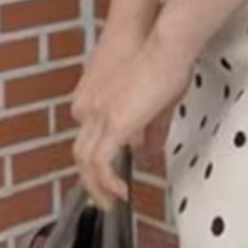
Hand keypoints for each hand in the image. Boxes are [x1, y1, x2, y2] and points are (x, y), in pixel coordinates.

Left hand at [71, 28, 196, 210]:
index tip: (110, 176)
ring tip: (109, 202)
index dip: (98, 160)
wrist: (166, 45)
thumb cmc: (164, 62)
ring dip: (95, 186)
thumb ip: (150, 130)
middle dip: (90, 179)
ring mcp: (100, 114)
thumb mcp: (157, 102)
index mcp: (98, 100)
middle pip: (81, 151)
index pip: (90, 138)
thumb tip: (150, 150)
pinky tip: (119, 192)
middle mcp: (92, 107)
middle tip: (103, 198)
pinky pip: (100, 162)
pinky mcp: (114, 122)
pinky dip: (106, 181)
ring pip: (85, 160)